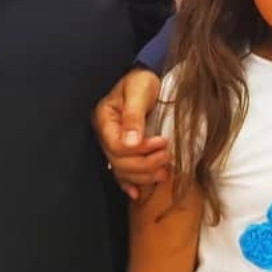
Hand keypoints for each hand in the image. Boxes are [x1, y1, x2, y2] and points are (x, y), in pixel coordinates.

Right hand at [93, 68, 169, 200]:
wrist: (147, 78)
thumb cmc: (142, 80)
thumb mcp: (138, 91)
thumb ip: (134, 116)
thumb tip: (132, 143)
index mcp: (104, 119)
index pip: (116, 146)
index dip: (139, 149)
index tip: (162, 142)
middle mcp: (106, 134)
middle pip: (119, 161)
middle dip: (145, 163)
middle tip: (167, 155)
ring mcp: (113, 144)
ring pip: (122, 170)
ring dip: (143, 175)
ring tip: (164, 171)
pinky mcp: (124, 150)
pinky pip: (123, 172)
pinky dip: (131, 183)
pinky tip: (138, 193)